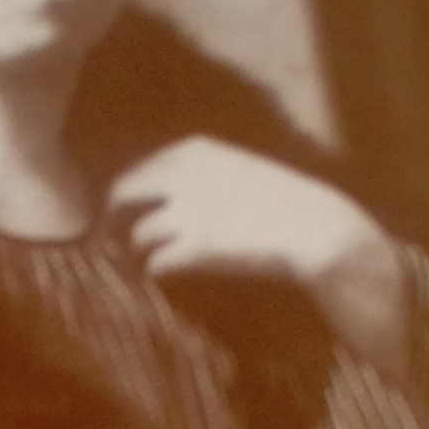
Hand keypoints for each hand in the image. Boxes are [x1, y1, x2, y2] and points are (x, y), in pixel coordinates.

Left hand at [107, 137, 379, 281]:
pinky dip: (157, 272)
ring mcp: (187, 212)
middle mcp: (183, 175)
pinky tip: (167, 277)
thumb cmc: (285, 201)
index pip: (139, 169)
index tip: (128, 210)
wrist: (314, 228)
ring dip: (142, 252)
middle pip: (122, 195)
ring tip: (150, 262)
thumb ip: (202, 173)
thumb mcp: (240, 168)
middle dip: (114, 219)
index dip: (130, 194)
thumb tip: (165, 192)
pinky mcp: (193, 248)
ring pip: (139, 236)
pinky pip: (155, 264)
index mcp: (194, 151)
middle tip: (115, 240)